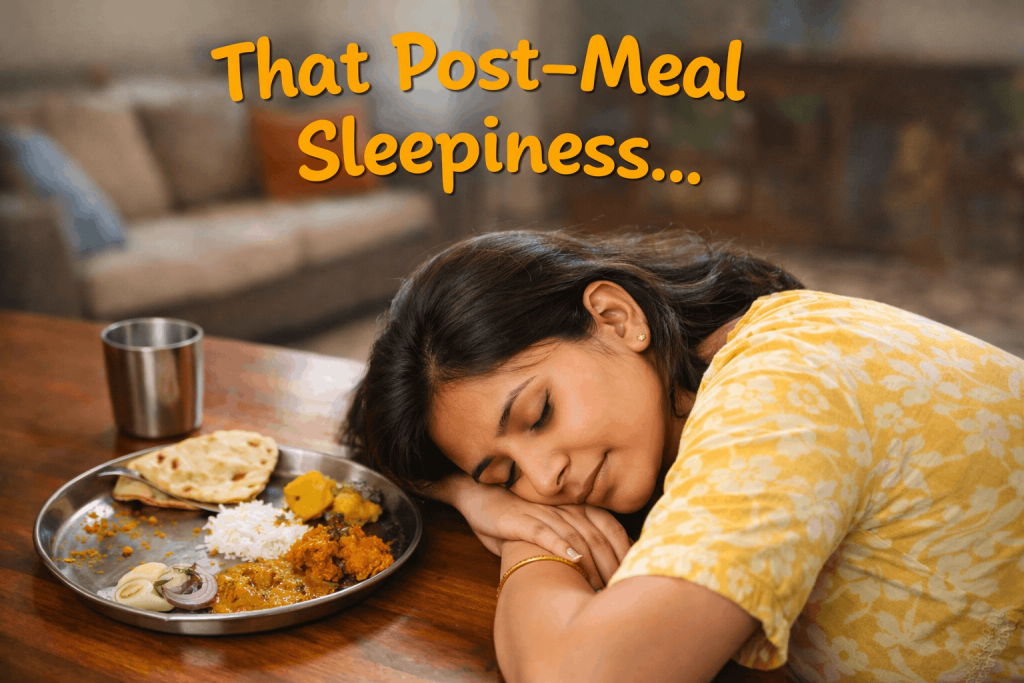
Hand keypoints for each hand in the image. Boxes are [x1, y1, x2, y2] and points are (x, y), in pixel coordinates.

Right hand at [446, 474, 631, 588]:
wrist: (478, 496)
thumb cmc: (517, 517)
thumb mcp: (548, 525)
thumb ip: (572, 538)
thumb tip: (596, 568)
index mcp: (573, 507)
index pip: (608, 526)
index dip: (623, 549)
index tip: (633, 572)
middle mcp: (562, 507)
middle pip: (596, 535)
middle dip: (610, 564)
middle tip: (620, 589)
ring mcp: (541, 512)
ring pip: (574, 535)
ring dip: (590, 562)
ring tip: (602, 585)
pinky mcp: (520, 520)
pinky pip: (543, 533)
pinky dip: (560, 546)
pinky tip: (572, 560)